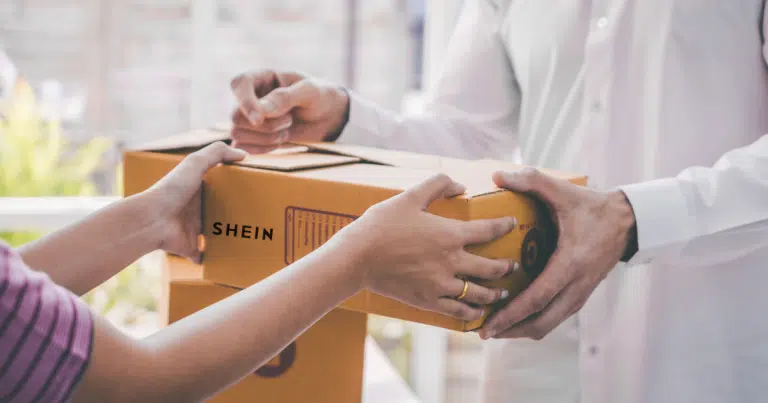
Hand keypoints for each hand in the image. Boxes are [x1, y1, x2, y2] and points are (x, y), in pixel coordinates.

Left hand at [145, 142, 247, 262]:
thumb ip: (217, 152)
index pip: (217, 187)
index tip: (251, 189)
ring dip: (225, 236)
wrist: (152, 220)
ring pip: (213, 234)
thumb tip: (243, 154)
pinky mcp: (189, 247)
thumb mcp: (195, 163)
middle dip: (232, 214)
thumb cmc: (171, 190)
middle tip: (254, 216)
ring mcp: (191, 229)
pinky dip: (210, 260)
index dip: (232, 187)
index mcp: (197, 190)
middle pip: (217, 211)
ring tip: (247, 238)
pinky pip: (202, 256)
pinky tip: (224, 260)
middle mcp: (194, 209)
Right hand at [229, 70, 349, 153]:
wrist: (326, 117)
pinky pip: (243, 146)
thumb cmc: (319, 97)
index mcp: (261, 77)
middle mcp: (250, 96)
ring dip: (266, 137)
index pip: (238, 84)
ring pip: (237, 132)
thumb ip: (285, 97)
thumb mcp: (310, 92)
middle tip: (289, 120)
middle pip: (235, 115)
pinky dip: (262, 149)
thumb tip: (262, 111)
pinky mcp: (251, 136)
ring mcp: (248, 117)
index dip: (245, 102)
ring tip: (286, 131)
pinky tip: (280, 142)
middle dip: (264, 125)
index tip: (259, 119)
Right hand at [338, 174, 518, 321]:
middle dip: (506, 266)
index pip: (489, 230)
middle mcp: (452, 262)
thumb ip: (437, 186)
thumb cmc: (382, 225)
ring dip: (494, 293)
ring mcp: (441, 285)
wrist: (357, 258)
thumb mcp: (409, 197)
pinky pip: (458, 311)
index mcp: (450, 235)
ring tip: (501, 293)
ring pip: (479, 293)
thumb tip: (460, 185)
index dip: (504, 226)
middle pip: (491, 268)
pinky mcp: (428, 301)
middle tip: (514, 265)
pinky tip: (477, 313)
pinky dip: (472, 313)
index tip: (512, 224)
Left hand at [479, 168, 635, 339]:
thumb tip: (498, 175)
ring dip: (522, 329)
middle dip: (511, 330)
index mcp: (569, 263)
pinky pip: (556, 317)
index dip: (511, 314)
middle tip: (484, 332)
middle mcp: (576, 285)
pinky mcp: (581, 294)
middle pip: (541, 321)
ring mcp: (581, 293)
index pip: (537, 298)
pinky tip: (517, 318)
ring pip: (549, 324)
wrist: (627, 221)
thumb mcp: (562, 191)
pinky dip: (535, 321)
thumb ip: (531, 180)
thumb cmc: (591, 206)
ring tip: (497, 329)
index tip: (488, 324)